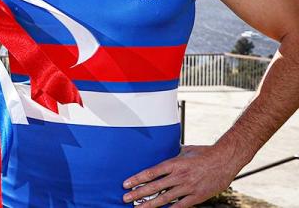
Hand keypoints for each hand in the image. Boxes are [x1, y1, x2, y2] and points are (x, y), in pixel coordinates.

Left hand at [122, 144, 242, 206]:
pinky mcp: (197, 196)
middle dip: (138, 193)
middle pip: (154, 187)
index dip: (136, 179)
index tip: (126, 184)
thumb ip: (173, 155)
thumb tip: (162, 151)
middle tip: (125, 198)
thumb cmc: (205, 153)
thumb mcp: (185, 150)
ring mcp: (188, 187)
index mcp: (174, 163)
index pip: (151, 173)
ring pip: (164, 199)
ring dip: (149, 204)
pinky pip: (180, 205)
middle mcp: (179, 176)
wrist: (226, 160)